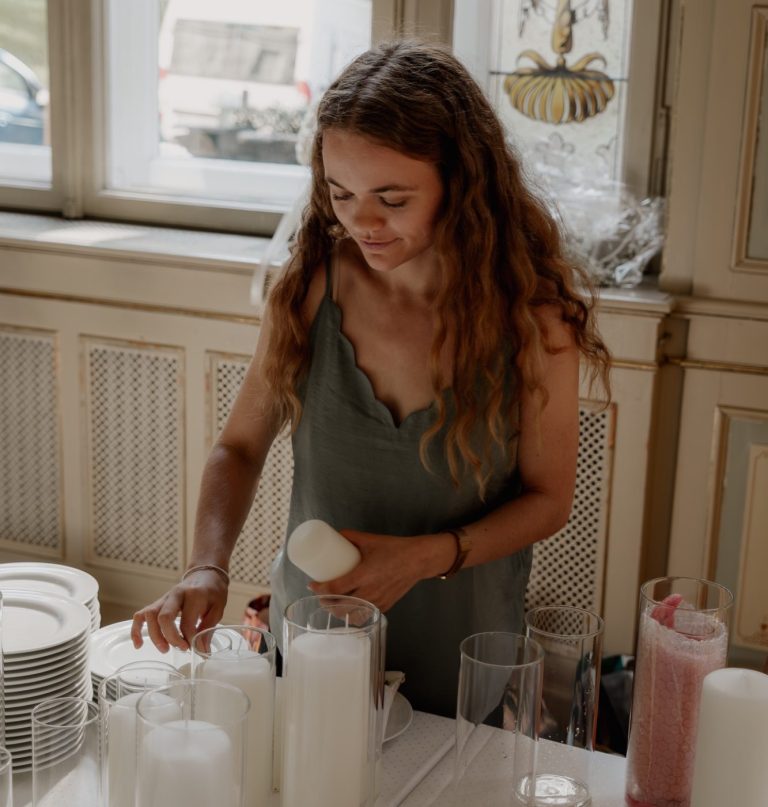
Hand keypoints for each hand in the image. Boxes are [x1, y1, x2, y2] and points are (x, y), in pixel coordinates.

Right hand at [130, 570, 227, 651]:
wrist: (206, 574)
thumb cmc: (213, 592)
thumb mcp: (219, 608)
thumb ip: (209, 628)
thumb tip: (202, 650)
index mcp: (194, 595)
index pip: (187, 621)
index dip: (189, 638)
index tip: (195, 647)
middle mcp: (176, 594)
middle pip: (164, 616)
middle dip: (170, 637)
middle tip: (181, 648)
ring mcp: (164, 598)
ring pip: (150, 615)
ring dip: (155, 635)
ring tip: (164, 649)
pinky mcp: (157, 602)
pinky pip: (140, 615)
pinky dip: (136, 630)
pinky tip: (139, 645)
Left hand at [308, 530, 429, 612]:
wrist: (418, 560)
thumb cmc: (395, 549)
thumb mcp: (371, 540)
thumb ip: (352, 536)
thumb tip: (335, 534)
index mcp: (364, 575)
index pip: (335, 588)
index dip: (320, 589)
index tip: (312, 584)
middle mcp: (370, 592)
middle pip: (340, 605)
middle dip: (326, 602)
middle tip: (319, 594)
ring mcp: (377, 601)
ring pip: (351, 614)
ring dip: (337, 611)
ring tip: (330, 603)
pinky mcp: (384, 606)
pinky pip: (364, 615)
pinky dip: (352, 614)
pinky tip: (347, 610)